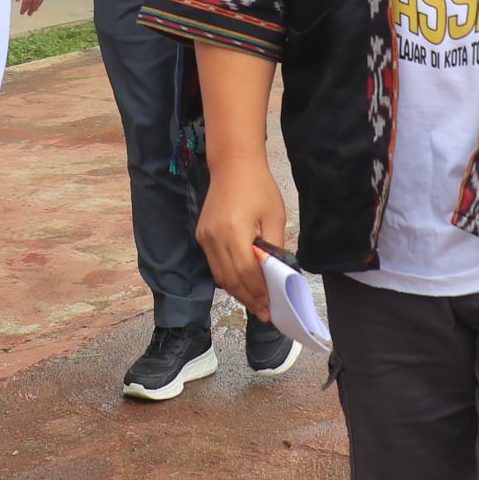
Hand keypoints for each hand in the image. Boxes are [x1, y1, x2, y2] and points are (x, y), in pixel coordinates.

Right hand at [196, 157, 285, 321]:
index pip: (246, 272)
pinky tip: (242, 285)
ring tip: (255, 304)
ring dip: (238, 292)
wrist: (232, 165)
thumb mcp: (274, 217)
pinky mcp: (201, 235)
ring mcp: (204, 237)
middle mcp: (214, 237)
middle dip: (249, 299)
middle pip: (231, 279)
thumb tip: (277, 276)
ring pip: (220, 275)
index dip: (259, 293)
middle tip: (264, 314)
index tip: (271, 308)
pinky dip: (228, 278)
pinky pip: (214, 265)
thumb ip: (273, 248)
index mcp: (234, 231)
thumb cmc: (259, 188)